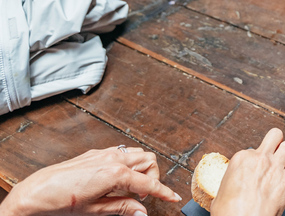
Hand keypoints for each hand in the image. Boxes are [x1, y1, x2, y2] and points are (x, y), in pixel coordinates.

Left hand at [0, 146, 181, 215]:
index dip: (163, 192)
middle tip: (145, 196)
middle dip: (153, 178)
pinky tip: (119, 178)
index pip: (148, 183)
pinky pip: (122, 151)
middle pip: (149, 161)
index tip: (173, 197)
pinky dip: (129, 163)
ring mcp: (104, 153)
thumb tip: (142, 212)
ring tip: (133, 187)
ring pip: (138, 153)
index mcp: (115, 173)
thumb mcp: (95, 210)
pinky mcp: (96, 153)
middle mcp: (113, 158)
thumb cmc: (60, 202)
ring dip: (142, 168)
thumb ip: (123, 208)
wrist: (34, 194)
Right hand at [211, 128, 284, 215]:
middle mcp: (260, 159)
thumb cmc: (230, 212)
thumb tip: (235, 184)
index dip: (254, 159)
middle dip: (276, 142)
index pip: (252, 149)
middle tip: (274, 151)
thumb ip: (232, 180)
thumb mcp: (222, 191)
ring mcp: (275, 167)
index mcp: (241, 159)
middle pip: (275, 135)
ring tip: (283, 162)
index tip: (254, 168)